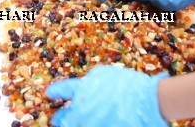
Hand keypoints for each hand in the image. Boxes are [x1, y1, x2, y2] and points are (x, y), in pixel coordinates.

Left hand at [46, 65, 167, 126]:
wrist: (145, 100)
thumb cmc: (127, 84)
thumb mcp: (105, 74)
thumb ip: (90, 81)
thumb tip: (83, 87)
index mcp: (82, 90)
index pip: (62, 90)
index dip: (55, 92)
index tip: (49, 94)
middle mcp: (82, 109)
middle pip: (63, 119)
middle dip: (60, 120)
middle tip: (58, 120)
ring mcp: (90, 123)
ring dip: (73, 125)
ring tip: (72, 125)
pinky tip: (96, 124)